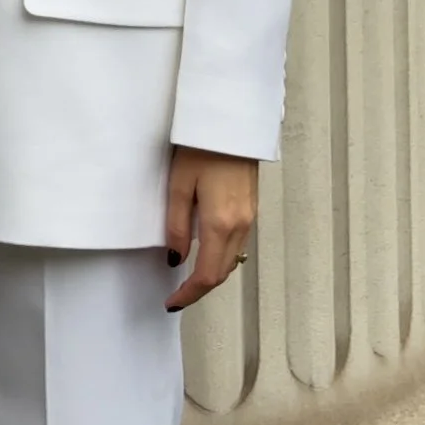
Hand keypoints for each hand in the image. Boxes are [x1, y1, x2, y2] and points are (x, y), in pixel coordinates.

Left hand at [164, 144, 257, 311]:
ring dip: (213, 274)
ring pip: (233, 259)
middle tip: (178, 295)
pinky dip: (223, 256)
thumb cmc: (201, 147)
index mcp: (221, 223)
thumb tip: (177, 259)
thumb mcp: (179, 185)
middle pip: (223, 272)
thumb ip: (177, 226)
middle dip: (200, 289)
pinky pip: (238, 244)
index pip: (207, 274)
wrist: (232, 121)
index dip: (189, 294)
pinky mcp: (252, 207)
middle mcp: (240, 225)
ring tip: (189, 278)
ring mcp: (250, 217)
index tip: (172, 302)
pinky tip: (207, 252)